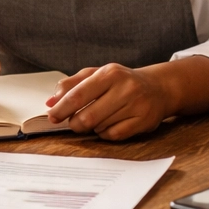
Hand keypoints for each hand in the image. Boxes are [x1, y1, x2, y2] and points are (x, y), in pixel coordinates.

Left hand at [45, 63, 172, 140]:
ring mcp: (136, 105)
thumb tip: (50, 102)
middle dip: (75, 123)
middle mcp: (125, 87)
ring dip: (92, 127)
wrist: (158, 88)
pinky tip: (108, 125)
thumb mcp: (96, 75)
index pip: (78, 95)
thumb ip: (71, 85)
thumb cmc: (121, 82)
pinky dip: (105, 133)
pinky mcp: (144, 121)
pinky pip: (114, 135)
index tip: (52, 116)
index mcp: (109, 73)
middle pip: (87, 116)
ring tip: (98, 117)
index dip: (61, 109)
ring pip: (100, 127)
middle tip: (74, 122)